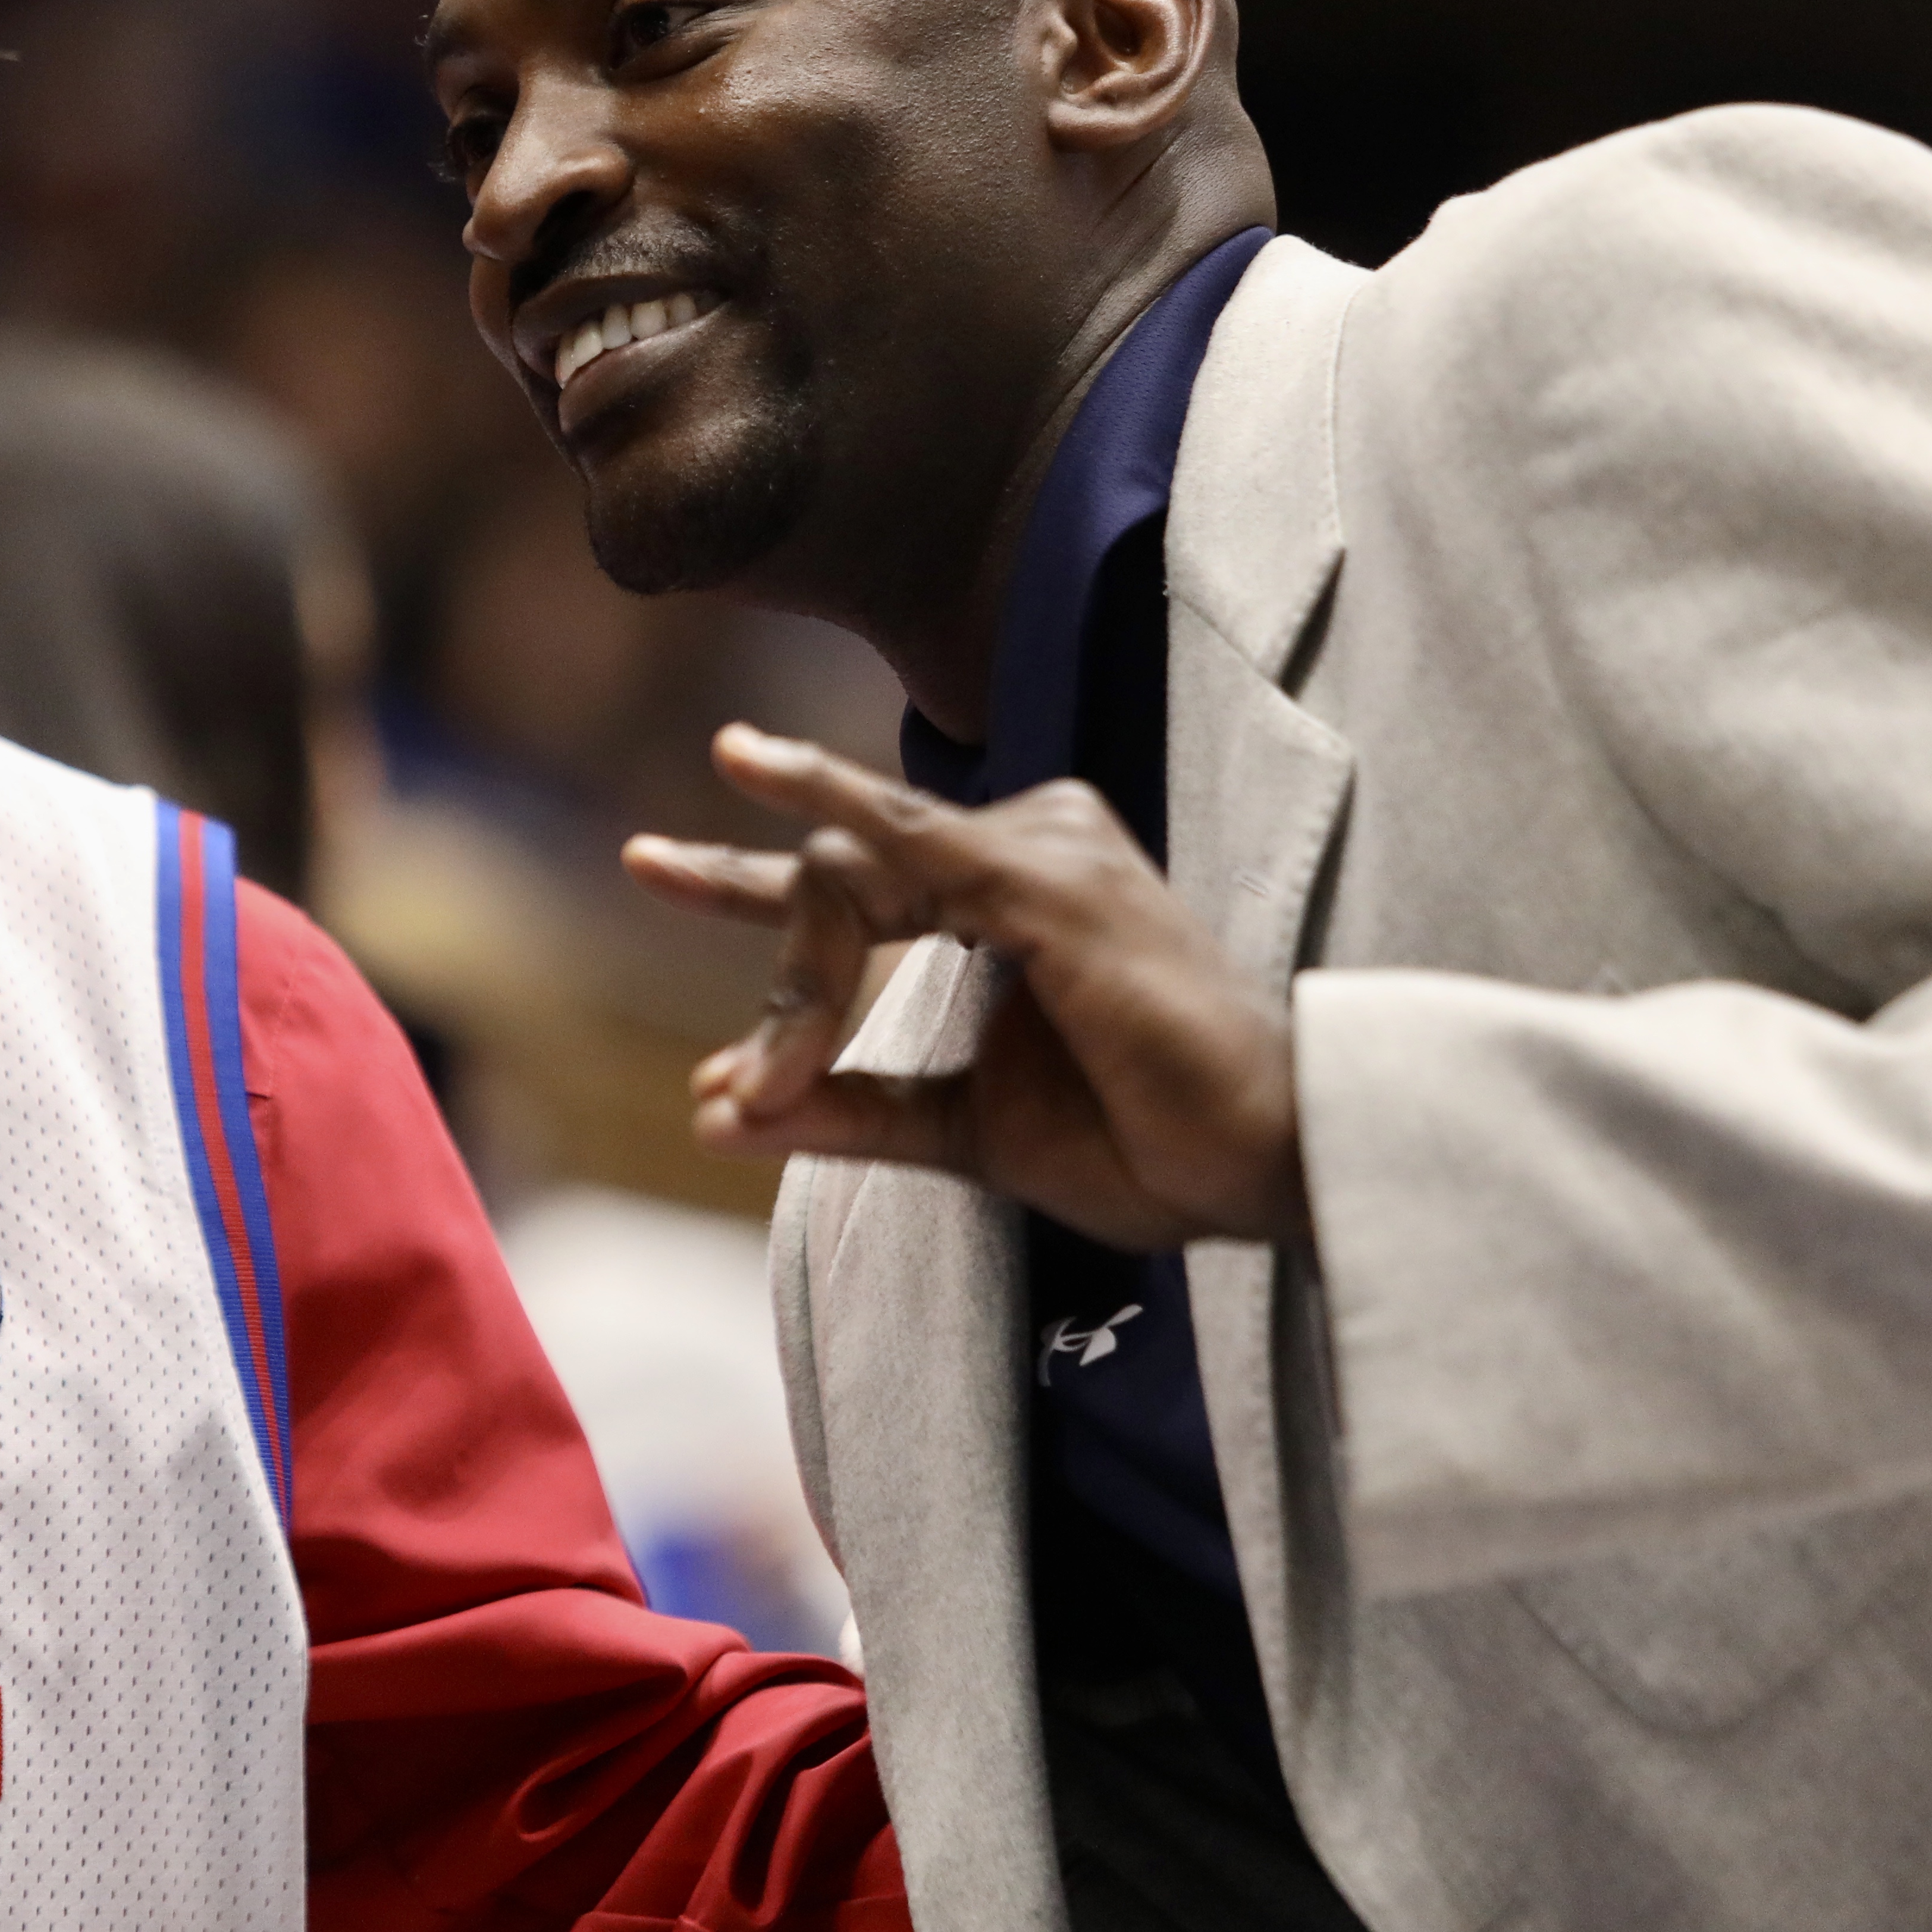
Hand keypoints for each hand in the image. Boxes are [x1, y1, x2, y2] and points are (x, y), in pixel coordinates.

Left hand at [624, 723, 1305, 1249]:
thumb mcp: (960, 1128)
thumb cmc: (1145, 1142)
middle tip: (669, 927)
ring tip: (763, 1077)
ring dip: (798, 983)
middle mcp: (1025, 844)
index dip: (765, 940)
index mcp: (1006, 890)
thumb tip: (712, 1112)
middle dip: (747, 908)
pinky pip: (908, 837)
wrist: (1262, 1167)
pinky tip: (750, 764)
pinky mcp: (1048, 880)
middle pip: (842, 868)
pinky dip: (825, 815)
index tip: (723, 1086)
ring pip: (856, 874)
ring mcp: (1042, 850)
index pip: (855, 879)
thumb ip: (847, 1109)